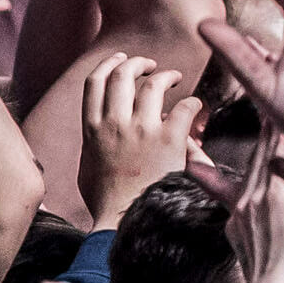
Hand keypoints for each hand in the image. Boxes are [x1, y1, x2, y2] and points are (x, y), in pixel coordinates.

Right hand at [78, 55, 201, 228]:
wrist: (122, 222)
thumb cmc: (106, 201)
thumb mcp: (88, 168)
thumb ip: (94, 146)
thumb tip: (100, 138)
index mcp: (92, 129)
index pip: (94, 82)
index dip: (108, 64)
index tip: (119, 59)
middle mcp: (114, 123)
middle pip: (122, 74)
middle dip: (137, 62)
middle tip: (150, 65)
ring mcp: (141, 129)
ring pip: (153, 84)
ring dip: (165, 75)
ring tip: (174, 77)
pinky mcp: (169, 139)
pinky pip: (185, 106)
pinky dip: (193, 102)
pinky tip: (196, 106)